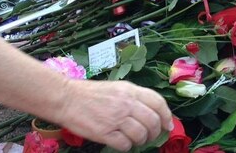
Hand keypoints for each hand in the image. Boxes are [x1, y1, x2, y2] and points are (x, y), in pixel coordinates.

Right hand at [58, 80, 172, 151]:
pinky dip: (126, 147)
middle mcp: (126, 103)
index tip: (168, 125)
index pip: (158, 102)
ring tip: (135, 140)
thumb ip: (133, 97)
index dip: (166, 116)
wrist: (67, 98)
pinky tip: (121, 143)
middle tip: (150, 137)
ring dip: (141, 141)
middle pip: (152, 121)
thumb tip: (149, 111)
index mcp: (130, 90)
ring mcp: (116, 118)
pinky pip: (125, 145)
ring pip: (140, 135)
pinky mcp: (105, 132)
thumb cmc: (90, 93)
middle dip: (155, 132)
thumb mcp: (116, 87)